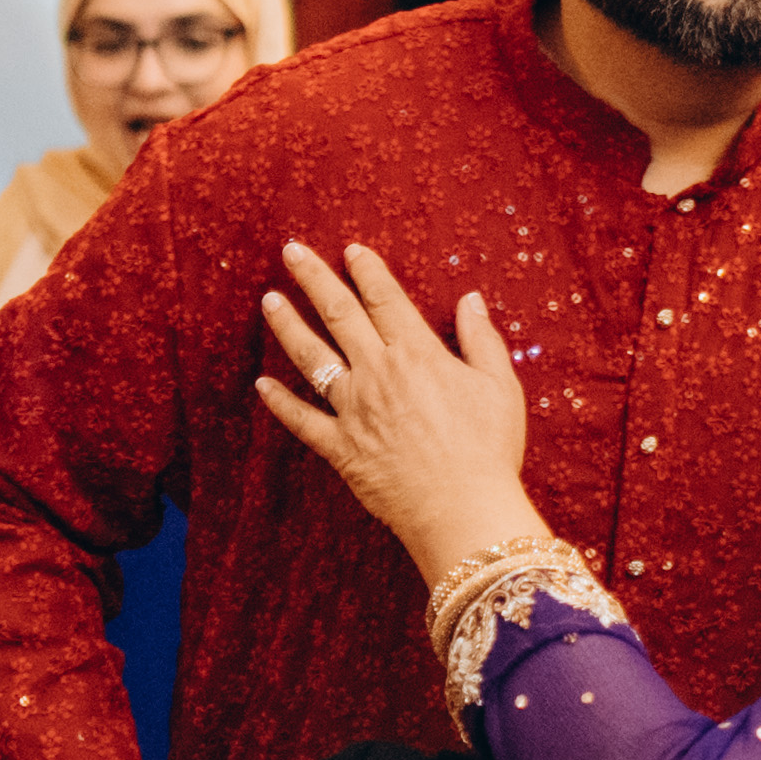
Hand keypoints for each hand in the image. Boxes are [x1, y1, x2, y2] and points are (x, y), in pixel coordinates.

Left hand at [251, 243, 539, 579]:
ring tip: (269, 300)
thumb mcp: (500, 386)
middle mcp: (377, 373)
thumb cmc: (489, 450)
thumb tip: (470, 299)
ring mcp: (354, 409)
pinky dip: (280, 403)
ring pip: (311, 357)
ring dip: (287, 325)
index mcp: (417, 354)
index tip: (350, 249)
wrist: (462, 509)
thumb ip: (481, 339)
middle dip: (313, 278)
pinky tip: (261, 385)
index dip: (366, 270)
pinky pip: (302, 420)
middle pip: (339, 315)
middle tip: (291, 250)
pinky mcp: (341, 447)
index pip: (385, 299)